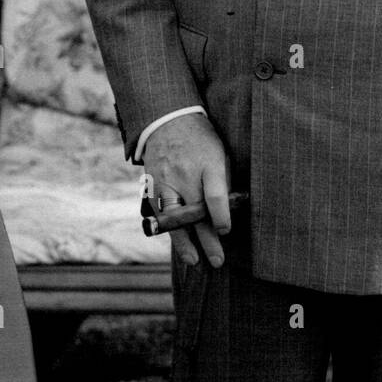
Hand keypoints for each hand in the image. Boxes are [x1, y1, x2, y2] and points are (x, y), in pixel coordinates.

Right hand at [142, 114, 229, 268]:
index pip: (215, 196)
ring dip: (183, 242)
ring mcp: (165, 181)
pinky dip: (170, 230)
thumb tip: (229, 212)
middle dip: (207, 240)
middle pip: (195, 213)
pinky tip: (179, 244)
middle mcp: (184, 174)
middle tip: (218, 261)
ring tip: (193, 260)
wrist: (167, 120)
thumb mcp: (220, 153)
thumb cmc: (201, 140)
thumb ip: (223, 182)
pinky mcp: (152, 186)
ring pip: (174, 218)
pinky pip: (160, 213)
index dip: (222, 217)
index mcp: (208, 163)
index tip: (226, 231)